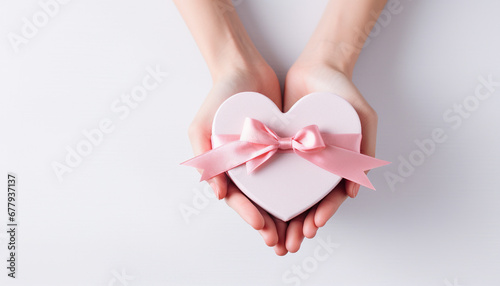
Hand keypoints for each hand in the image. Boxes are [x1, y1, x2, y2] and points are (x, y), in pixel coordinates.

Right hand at [188, 60, 289, 251]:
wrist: (244, 68)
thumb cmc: (217, 97)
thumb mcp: (201, 126)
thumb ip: (205, 158)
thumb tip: (217, 193)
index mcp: (227, 169)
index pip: (239, 200)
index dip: (250, 216)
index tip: (264, 228)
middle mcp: (248, 167)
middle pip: (260, 204)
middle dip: (272, 227)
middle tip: (285, 245)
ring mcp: (267, 158)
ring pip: (280, 194)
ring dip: (289, 217)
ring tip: (302, 234)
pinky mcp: (285, 147)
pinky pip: (294, 173)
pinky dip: (302, 191)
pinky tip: (314, 204)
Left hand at [282, 57, 378, 245]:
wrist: (317, 66)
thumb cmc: (344, 91)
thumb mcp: (363, 118)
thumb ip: (362, 151)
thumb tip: (352, 192)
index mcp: (337, 164)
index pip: (330, 196)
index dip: (323, 213)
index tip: (313, 226)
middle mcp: (315, 164)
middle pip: (307, 201)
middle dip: (300, 224)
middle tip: (291, 244)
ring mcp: (296, 157)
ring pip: (288, 193)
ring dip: (282, 216)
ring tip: (273, 236)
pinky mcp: (277, 146)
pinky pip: (271, 172)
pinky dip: (266, 191)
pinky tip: (258, 206)